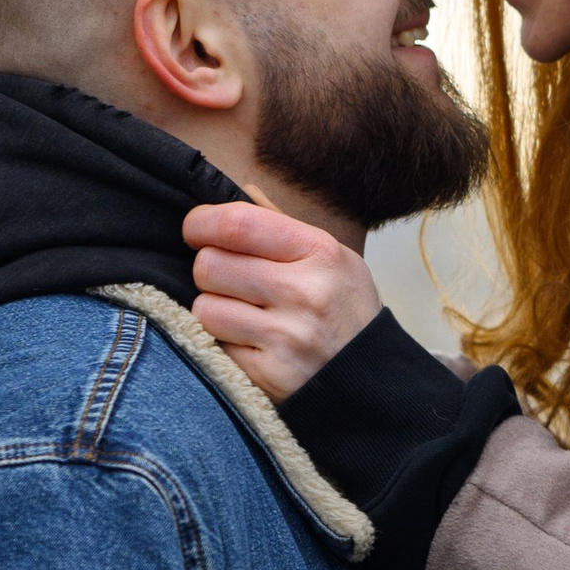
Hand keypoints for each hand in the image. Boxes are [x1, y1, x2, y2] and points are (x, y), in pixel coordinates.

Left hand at [185, 201, 381, 399]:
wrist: (373, 378)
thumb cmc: (345, 310)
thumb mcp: (332, 258)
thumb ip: (283, 226)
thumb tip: (242, 191)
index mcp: (319, 252)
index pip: (236, 224)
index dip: (202, 223)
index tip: (196, 229)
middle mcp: (303, 292)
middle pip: (210, 265)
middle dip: (210, 270)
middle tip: (230, 280)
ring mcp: (286, 336)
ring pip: (205, 308)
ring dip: (214, 310)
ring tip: (242, 314)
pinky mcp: (268, 373)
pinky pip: (215, 346)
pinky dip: (224, 343)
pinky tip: (251, 342)